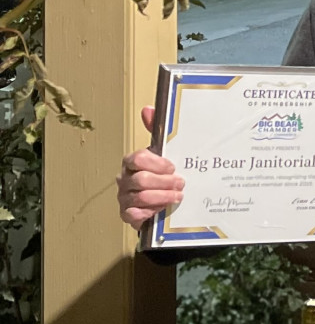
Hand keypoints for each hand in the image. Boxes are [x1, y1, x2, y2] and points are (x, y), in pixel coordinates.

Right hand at [118, 105, 184, 229]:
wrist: (162, 201)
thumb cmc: (161, 174)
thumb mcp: (163, 152)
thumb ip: (158, 131)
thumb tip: (148, 108)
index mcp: (132, 162)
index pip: (137, 159)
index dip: (157, 163)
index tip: (173, 167)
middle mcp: (124, 179)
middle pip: (140, 180)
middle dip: (164, 182)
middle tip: (181, 183)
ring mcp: (124, 198)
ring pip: (140, 198)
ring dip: (163, 197)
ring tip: (178, 196)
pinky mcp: (127, 215)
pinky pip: (134, 215)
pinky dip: (151, 212)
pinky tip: (163, 209)